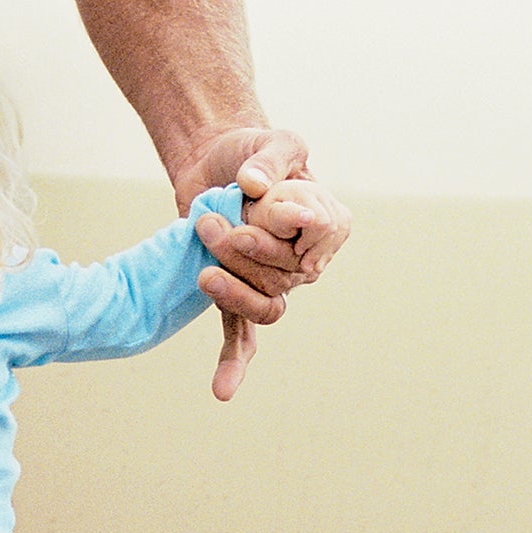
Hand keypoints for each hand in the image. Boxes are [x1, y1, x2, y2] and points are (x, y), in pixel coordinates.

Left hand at [173, 127, 351, 400]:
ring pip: (264, 304)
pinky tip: (223, 390)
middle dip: (243, 252)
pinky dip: (234, 362)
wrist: (214, 164)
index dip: (288, 226)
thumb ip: (270, 156)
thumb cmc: (253, 151)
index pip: (321, 237)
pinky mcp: (237, 293)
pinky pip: (241, 334)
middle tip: (209, 223)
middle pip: (284, 274)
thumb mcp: (271, 141)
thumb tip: (254, 184)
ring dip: (233, 292)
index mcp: (327, 225)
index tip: (261, 199)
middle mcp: (306, 261)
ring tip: (204, 272)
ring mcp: (272, 283)